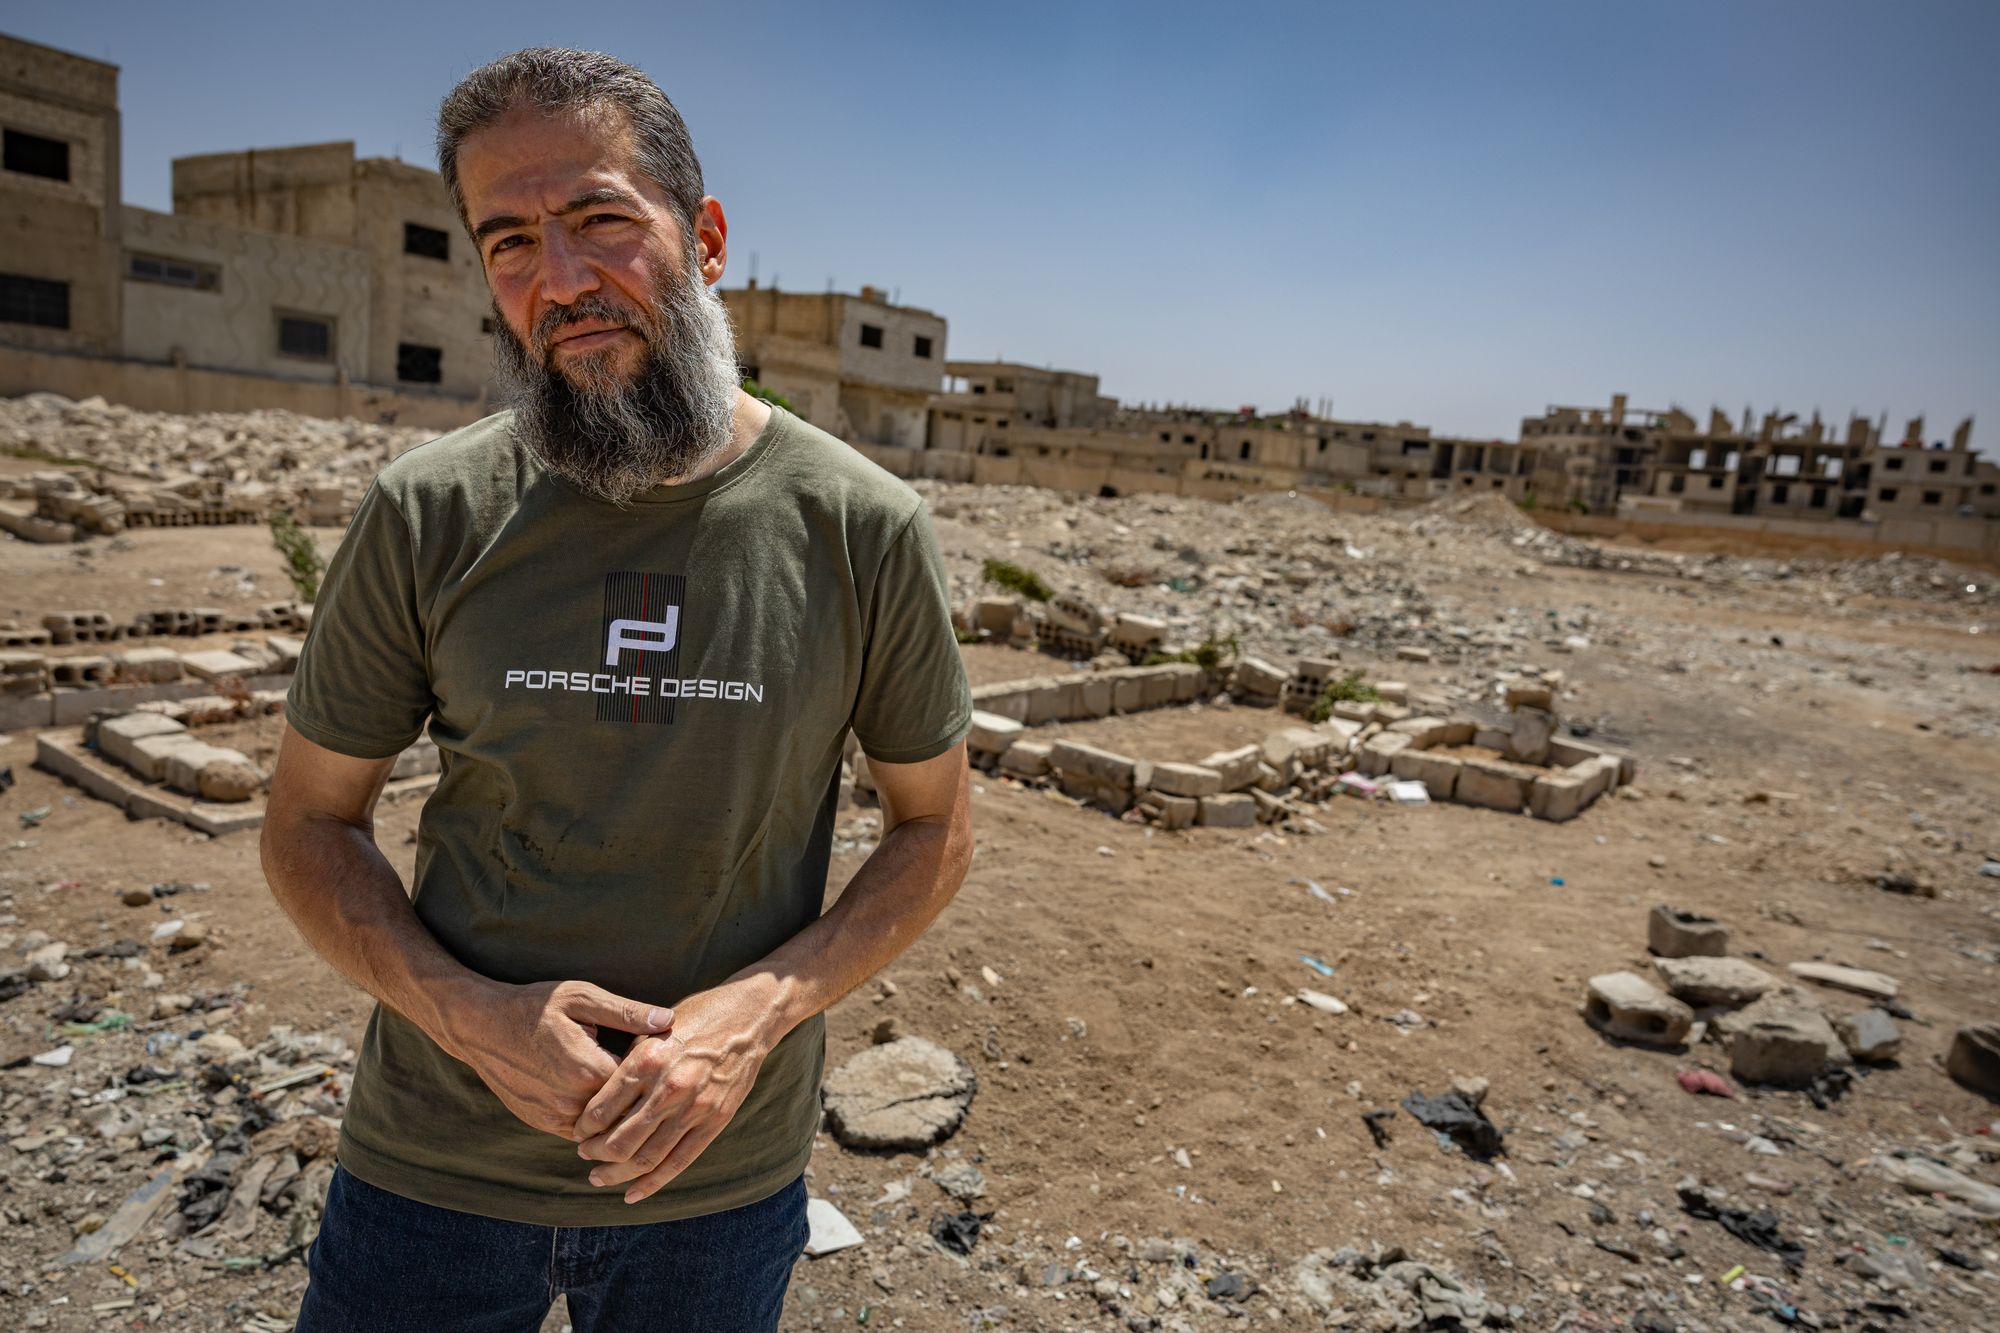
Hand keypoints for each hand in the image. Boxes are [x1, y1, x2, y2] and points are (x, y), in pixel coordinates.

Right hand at [444, 980, 673, 1139]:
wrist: (481, 1026)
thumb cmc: (535, 1006)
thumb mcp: (583, 998)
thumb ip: (627, 1012)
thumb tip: (668, 1020)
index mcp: (589, 1069)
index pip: (642, 1083)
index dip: (657, 1071)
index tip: (667, 1058)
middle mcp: (572, 1101)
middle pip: (626, 1109)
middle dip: (643, 1095)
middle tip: (658, 1078)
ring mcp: (555, 1117)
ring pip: (605, 1126)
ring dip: (620, 1112)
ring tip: (635, 1090)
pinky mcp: (542, 1123)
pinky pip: (582, 1130)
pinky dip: (596, 1119)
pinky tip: (606, 1098)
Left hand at [572, 982, 779, 1202]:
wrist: (747, 1019)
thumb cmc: (695, 1018)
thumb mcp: (653, 1030)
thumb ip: (629, 1065)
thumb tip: (598, 1101)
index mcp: (648, 1060)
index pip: (602, 1109)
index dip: (583, 1128)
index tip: (577, 1133)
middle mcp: (668, 1087)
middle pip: (619, 1140)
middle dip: (594, 1154)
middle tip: (584, 1155)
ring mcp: (694, 1108)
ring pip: (645, 1157)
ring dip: (616, 1173)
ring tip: (599, 1176)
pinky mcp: (715, 1121)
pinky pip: (678, 1162)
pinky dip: (651, 1183)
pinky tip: (632, 1194)